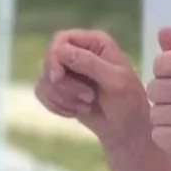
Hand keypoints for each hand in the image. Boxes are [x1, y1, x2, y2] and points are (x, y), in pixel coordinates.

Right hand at [36, 28, 148, 149]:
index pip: (61, 40)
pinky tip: (75, 112)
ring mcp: (67, 71)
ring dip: (62, 98)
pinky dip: (57, 106)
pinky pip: (42, 94)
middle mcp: (79, 52)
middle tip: (87, 98)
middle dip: (63, 85)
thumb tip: (60, 51)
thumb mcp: (115, 81)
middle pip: (48, 60)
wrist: (125, 130)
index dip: (55, 58)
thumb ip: (89, 63)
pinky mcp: (60, 89)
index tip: (58, 78)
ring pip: (44, 79)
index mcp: (95, 43)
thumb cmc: (128, 103)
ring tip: (85, 106)